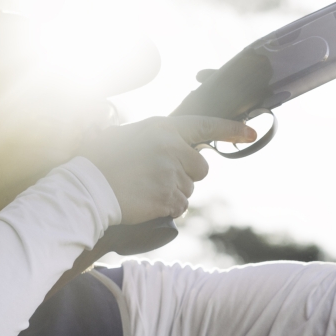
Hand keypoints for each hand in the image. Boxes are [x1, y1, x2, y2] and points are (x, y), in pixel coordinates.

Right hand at [84, 116, 255, 223]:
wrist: (84, 189)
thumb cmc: (98, 161)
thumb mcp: (127, 134)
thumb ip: (155, 137)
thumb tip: (171, 145)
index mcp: (163, 128)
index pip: (206, 126)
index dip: (231, 130)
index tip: (251, 133)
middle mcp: (172, 149)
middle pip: (200, 168)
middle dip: (186, 175)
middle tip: (157, 177)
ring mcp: (172, 174)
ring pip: (188, 189)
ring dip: (172, 192)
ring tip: (143, 189)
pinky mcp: (168, 199)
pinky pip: (179, 207)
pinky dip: (166, 209)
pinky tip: (145, 203)